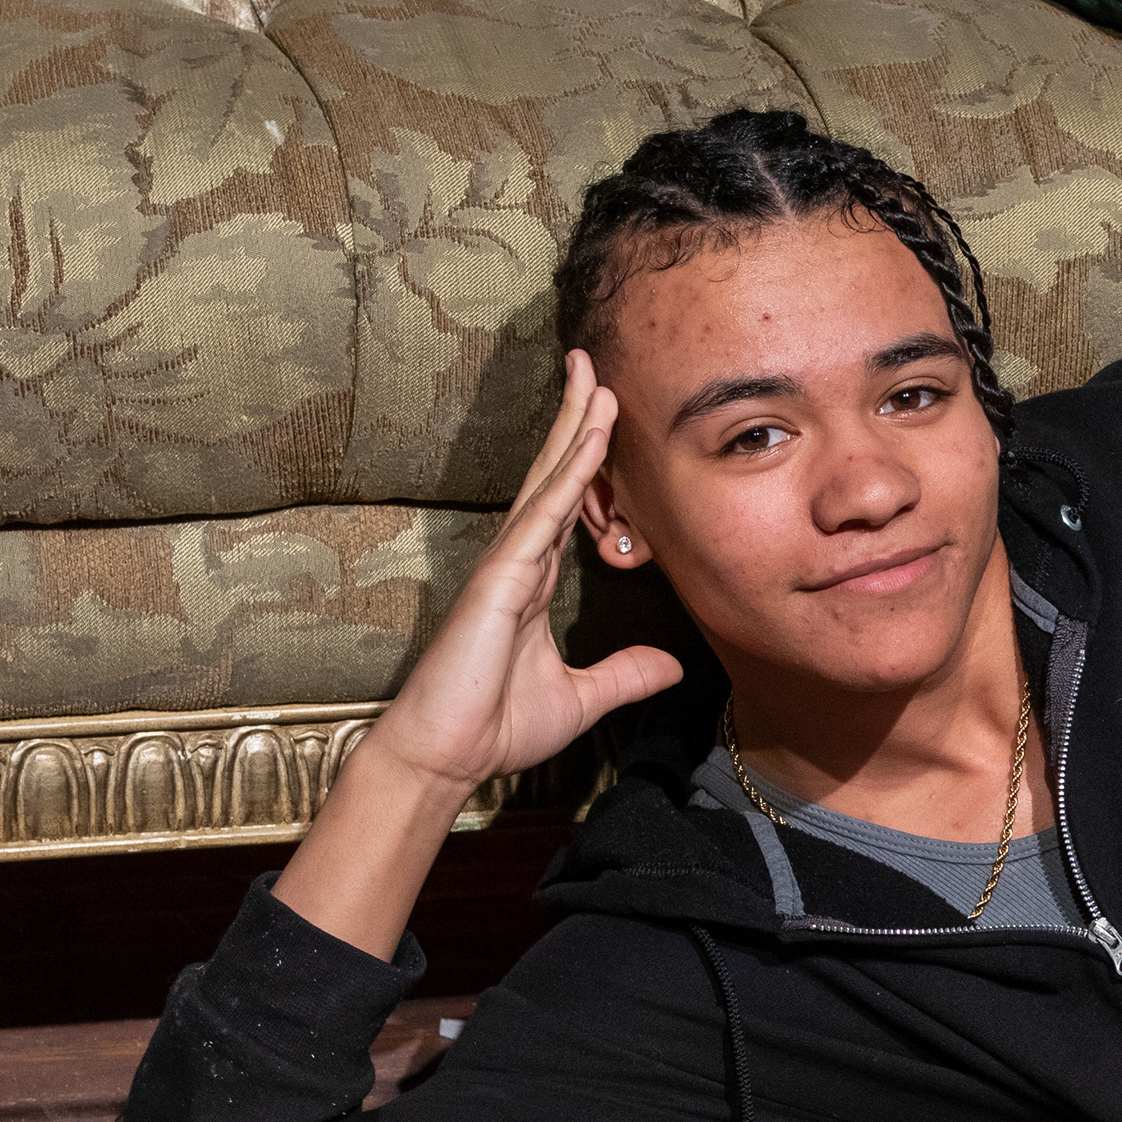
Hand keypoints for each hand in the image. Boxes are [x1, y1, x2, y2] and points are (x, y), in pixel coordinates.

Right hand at [361, 348, 682, 792]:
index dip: (587, 457)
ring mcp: (507, 566)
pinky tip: (588, 442)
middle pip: (554, 475)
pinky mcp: (500, 581)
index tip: (607, 412)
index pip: (568, 503)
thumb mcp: (581, 698)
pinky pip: (541, 518)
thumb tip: (673, 667)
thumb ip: (624, 675)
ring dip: (573, 430)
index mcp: (535, 579)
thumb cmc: (496, 726)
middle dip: (575, 419)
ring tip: (595, 379)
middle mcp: (520, 561)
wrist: (448, 757)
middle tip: (594, 364)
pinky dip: (567, 479)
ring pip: (547, 483)